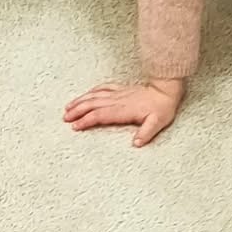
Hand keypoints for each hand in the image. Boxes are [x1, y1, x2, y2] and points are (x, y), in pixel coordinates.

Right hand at [63, 76, 186, 146]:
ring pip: (94, 96)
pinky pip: (102, 88)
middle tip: (65, 118)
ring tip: (68, 108)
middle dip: (77, 111)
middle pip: (92, 104)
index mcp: (123, 110)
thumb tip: (137, 143)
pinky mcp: (120, 89)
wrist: (166, 90)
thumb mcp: (157, 123)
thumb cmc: (162, 108)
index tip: (76, 126)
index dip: (87, 120)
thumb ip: (146, 133)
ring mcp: (118, 93)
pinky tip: (85, 95)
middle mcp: (118, 100)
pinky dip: (91, 91)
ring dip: (80, 101)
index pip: (100, 115)